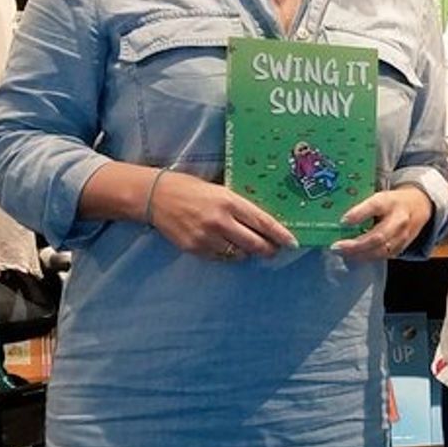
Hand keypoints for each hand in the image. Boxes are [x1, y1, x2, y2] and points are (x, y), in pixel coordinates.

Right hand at [147, 170, 295, 259]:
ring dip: (246, 252)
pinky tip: (223, 244)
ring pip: (239, 254)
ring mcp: (207, 237)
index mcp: (228, 201)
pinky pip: (221, 258)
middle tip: (273, 249)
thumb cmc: (189, 188)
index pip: (262, 222)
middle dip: (268, 249)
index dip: (280, 234)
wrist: (154, 196)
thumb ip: (238, 206)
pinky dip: (227, 254)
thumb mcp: (219, 190)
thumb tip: (262, 222)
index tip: (293, 242)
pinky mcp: (195, 249)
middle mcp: (220, 221)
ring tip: (243, 243)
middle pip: (255, 244)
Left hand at [333, 183, 434, 261]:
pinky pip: (384, 256)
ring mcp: (402, 235)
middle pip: (378, 236)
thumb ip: (363, 206)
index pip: (375, 206)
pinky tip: (354, 257)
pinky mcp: (402, 247)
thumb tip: (338, 218)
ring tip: (342, 254)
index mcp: (390, 202)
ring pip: (381, 250)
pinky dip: (367, 258)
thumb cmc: (392, 201)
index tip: (343, 220)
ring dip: (359, 255)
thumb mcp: (380, 196)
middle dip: (356, 245)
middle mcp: (398, 219)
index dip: (358, 214)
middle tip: (337, 247)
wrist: (419, 205)